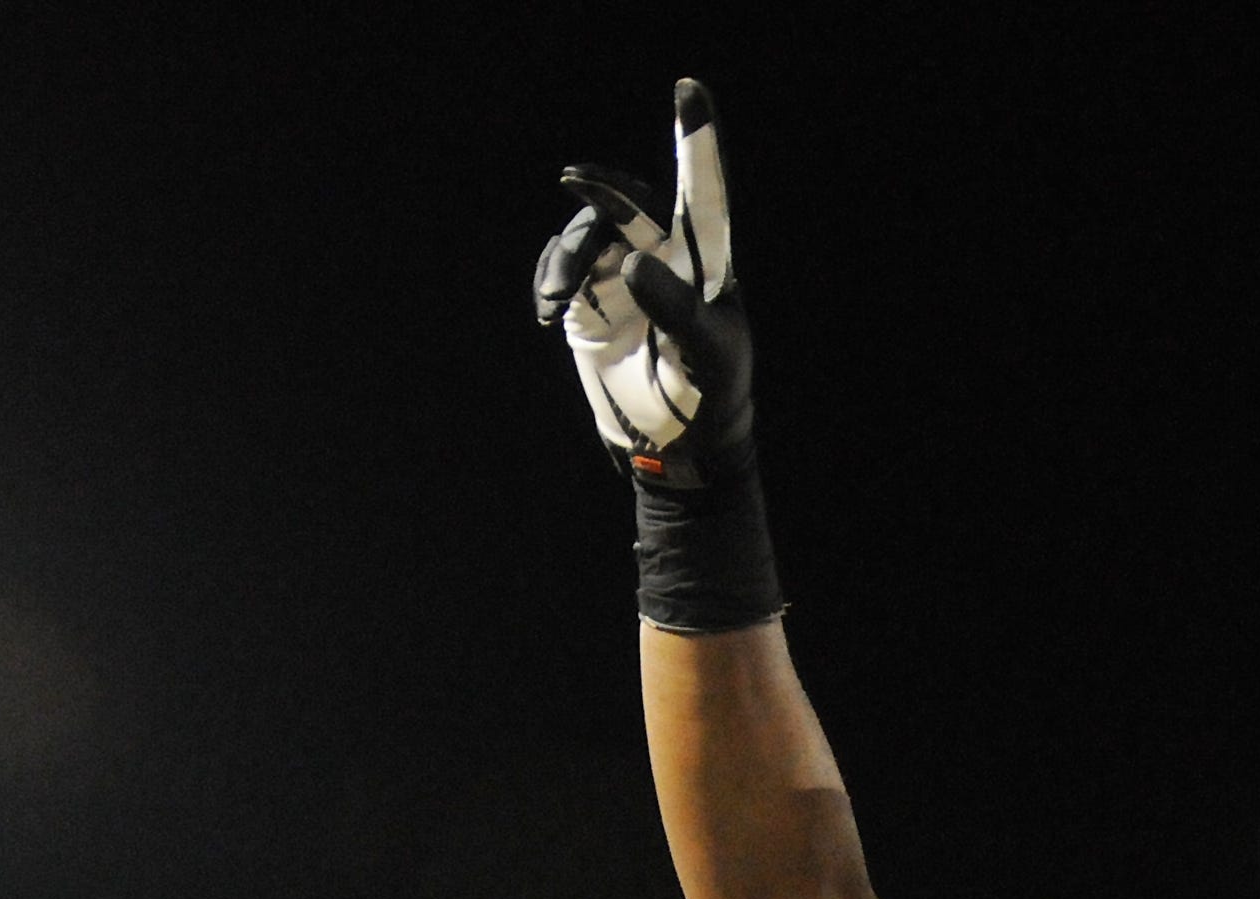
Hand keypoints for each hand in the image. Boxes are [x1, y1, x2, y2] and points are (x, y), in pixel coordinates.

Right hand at [536, 80, 753, 487]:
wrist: (679, 445)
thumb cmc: (710, 395)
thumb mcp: (706, 356)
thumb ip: (674, 307)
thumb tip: (631, 260)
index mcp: (706, 262)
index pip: (703, 192)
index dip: (695, 142)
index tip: (689, 91)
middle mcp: (664, 257)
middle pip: (631, 203)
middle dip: (605, 187)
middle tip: (574, 177)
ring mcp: (623, 276)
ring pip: (586, 235)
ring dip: (566, 257)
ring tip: (558, 300)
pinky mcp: (590, 300)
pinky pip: (561, 270)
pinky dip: (549, 281)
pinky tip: (550, 310)